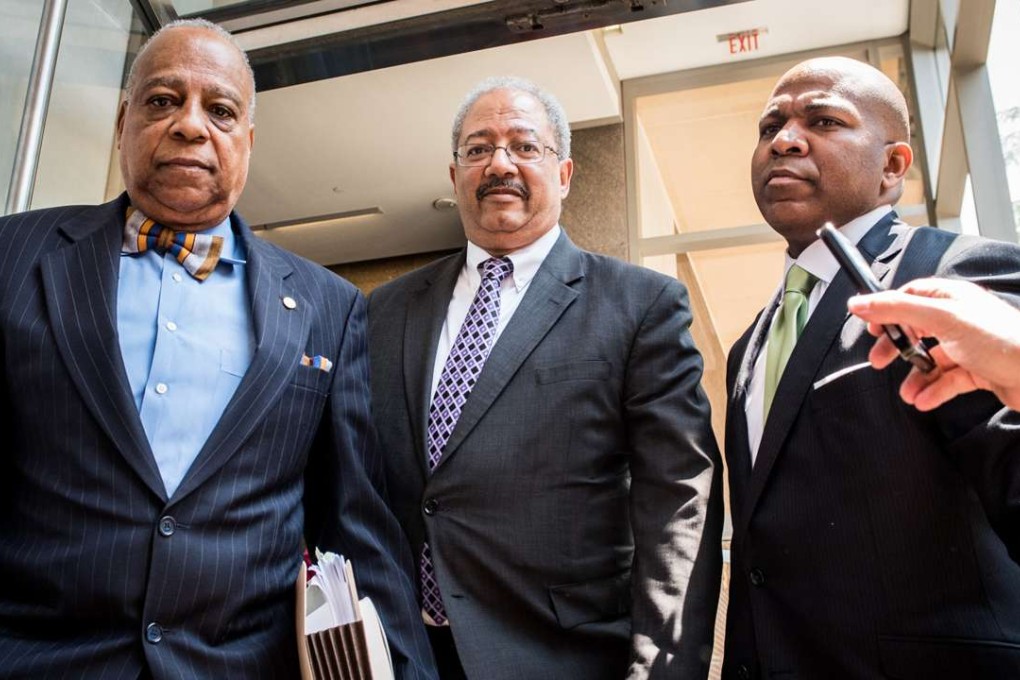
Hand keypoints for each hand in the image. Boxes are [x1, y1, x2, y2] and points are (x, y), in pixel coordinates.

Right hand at [847, 278, 1019, 410]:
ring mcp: (969, 346)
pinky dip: (933, 391)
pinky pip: (947, 380)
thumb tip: (859, 303)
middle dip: (897, 347)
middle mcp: (959, 319)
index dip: (888, 310)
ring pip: (931, 359)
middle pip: (916, 328)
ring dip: (915, 377)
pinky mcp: (978, 370)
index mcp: (952, 298)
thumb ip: (897, 309)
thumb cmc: (1000, 340)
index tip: (872, 328)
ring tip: (907, 393)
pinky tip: (923, 401)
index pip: (910, 296)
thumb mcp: (941, 318)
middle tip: (879, 361)